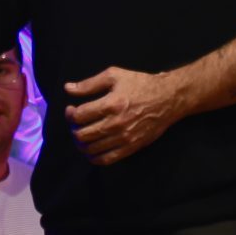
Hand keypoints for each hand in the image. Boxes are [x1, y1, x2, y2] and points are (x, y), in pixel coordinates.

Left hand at [65, 66, 180, 165]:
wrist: (167, 98)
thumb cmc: (141, 84)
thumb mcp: (114, 76)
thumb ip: (89, 84)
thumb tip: (68, 89)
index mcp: (110, 104)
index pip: (79, 116)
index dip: (70, 114)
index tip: (71, 110)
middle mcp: (115, 124)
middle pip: (82, 135)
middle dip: (74, 130)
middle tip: (76, 125)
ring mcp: (123, 138)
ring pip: (92, 148)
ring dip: (82, 144)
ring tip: (83, 136)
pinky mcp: (131, 147)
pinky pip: (107, 159)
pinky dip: (95, 158)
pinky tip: (92, 151)